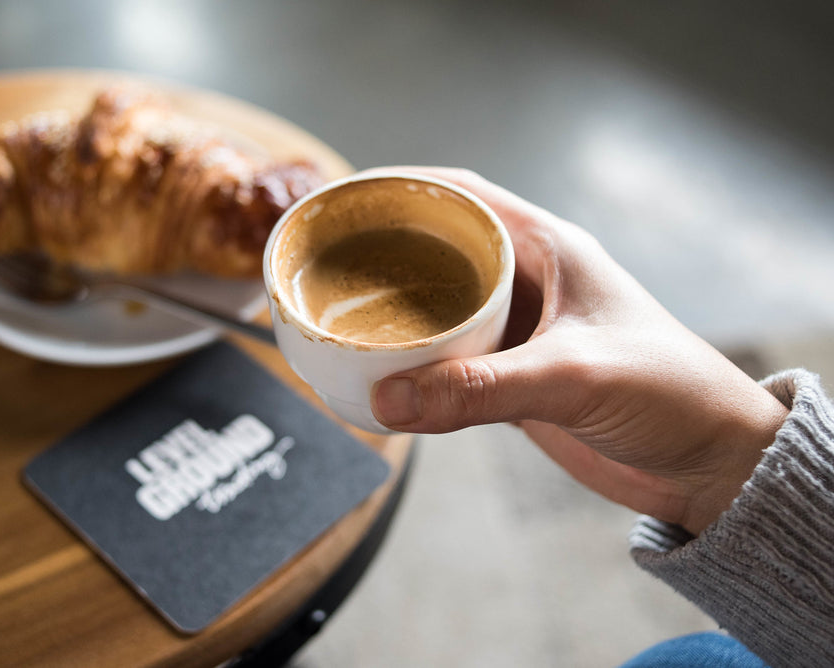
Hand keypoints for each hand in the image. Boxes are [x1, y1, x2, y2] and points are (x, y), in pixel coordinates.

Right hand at [368, 167, 788, 534]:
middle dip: (386, 252)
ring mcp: (521, 333)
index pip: (463, 197)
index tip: (349, 196)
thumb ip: (479, 389)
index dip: (404, 188)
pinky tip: (383, 375)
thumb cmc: (668, 395)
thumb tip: (387, 400)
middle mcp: (530, 282)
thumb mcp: (572, 377)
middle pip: (442, 251)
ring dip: (398, 315)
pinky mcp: (516, 380)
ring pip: (442, 310)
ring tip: (341, 317)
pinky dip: (416, 368)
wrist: (707, 462)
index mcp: (549, 249)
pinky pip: (452, 364)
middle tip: (329, 263)